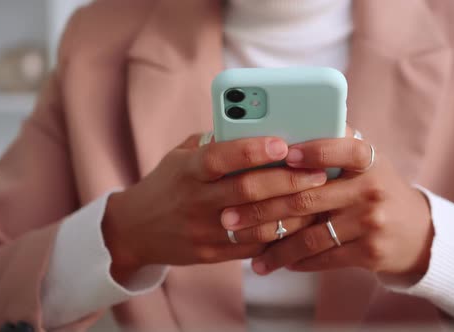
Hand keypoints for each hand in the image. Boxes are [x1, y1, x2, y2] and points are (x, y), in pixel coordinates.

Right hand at [102, 134, 326, 280]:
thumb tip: (261, 128)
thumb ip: (215, 144)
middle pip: (247, 191)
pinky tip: (301, 222)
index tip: (282, 143)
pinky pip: (253, 246)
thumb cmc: (168, 184)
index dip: (252, 150)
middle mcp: (195, 201)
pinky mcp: (211, 254)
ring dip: (292, 211)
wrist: (135, 230)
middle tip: (318, 172)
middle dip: (288, 181)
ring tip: (319, 198)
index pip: (219, 157)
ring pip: (256, 223)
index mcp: (187, 171)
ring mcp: (203, 231)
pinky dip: (279, 235)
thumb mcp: (181, 157)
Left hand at [221, 134, 432, 279]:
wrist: (416, 231)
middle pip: (308, 197)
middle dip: (262, 209)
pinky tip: (274, 261)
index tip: (281, 154)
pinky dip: (295, 260)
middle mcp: (372, 188)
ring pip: (311, 235)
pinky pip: (323, 257)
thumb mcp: (365, 163)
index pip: (342, 147)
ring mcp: (372, 221)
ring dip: (274, 246)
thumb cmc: (375, 188)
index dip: (312, 150)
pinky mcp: (370, 252)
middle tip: (229, 217)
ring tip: (247, 252)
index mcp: (368, 159)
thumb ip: (333, 147)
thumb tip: (280, 135)